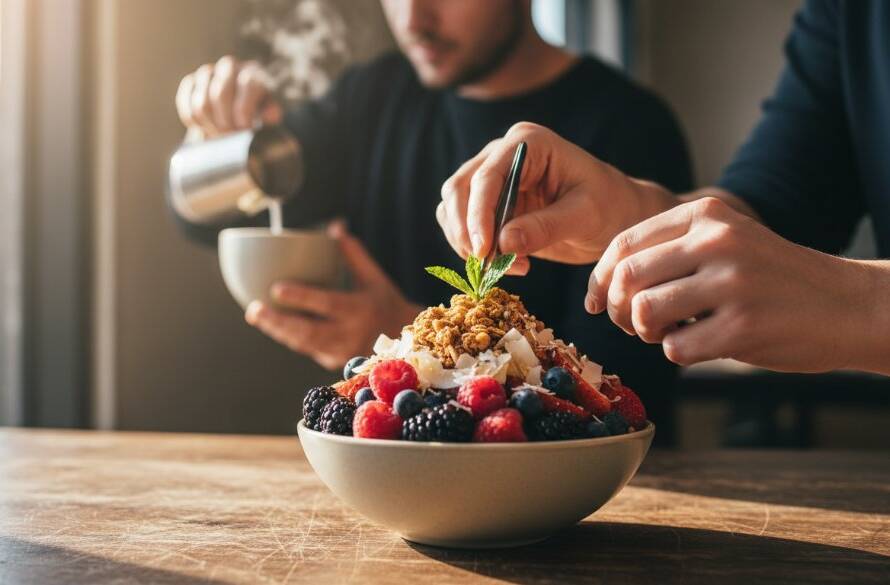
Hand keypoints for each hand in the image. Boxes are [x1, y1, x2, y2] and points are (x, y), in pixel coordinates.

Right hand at [175, 56, 282, 138]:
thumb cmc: (259, 114)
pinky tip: (203, 130)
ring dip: (209, 125)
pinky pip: (184, 101)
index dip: (244, 110)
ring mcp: (208, 72)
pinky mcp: (191, 82)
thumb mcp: (271, 115)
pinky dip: (192, 120)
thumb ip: (272, 114)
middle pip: (220, 94)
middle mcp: (230, 67)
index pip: (247, 84)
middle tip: (230, 138)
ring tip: (219, 138)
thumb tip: (271, 115)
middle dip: (224, 122)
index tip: (244, 130)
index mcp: (254, 72)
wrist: (240, 113)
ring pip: (201, 101)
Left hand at [245, 222, 421, 369]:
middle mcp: (350, 335)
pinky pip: (307, 350)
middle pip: (307, 332)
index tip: (275, 289)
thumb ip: (353, 254)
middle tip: (254, 309)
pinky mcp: (334, 363)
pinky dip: (289, 338)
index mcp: (361, 310)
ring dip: (277, 332)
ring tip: (257, 316)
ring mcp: (342, 353)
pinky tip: (273, 326)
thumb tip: (335, 226)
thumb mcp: (376, 278)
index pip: (327, 304)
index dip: (301, 298)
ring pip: (303, 344)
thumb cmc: (386, 304)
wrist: (405, 343)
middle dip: (277, 322)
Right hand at [436, 122, 674, 274]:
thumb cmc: (609, 206)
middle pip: (460, 189)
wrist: (615, 217)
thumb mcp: (585, 216)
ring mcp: (492, 178)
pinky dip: (472, 248)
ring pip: (452, 208)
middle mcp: (502, 154)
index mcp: (528, 143)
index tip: (483, 251)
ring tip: (505, 267)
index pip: (487, 176)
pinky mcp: (489, 205)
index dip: (478, 215)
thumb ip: (546, 227)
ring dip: (467, 242)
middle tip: (488, 265)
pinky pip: (462, 225)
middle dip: (466, 230)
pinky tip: (505, 264)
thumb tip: (503, 243)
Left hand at [588, 197, 886, 372]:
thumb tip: (603, 281)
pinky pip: (675, 349)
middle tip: (630, 325)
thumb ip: (671, 249)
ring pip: (643, 312)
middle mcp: (717, 241)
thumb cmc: (772, 278)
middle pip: (626, 277)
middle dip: (616, 309)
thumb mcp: (726, 240)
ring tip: (670, 332)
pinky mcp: (742, 326)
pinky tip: (702, 344)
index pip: (624, 243)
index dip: (599, 279)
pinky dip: (678, 353)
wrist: (846, 304)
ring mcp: (731, 283)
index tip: (595, 303)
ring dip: (644, 332)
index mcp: (706, 215)